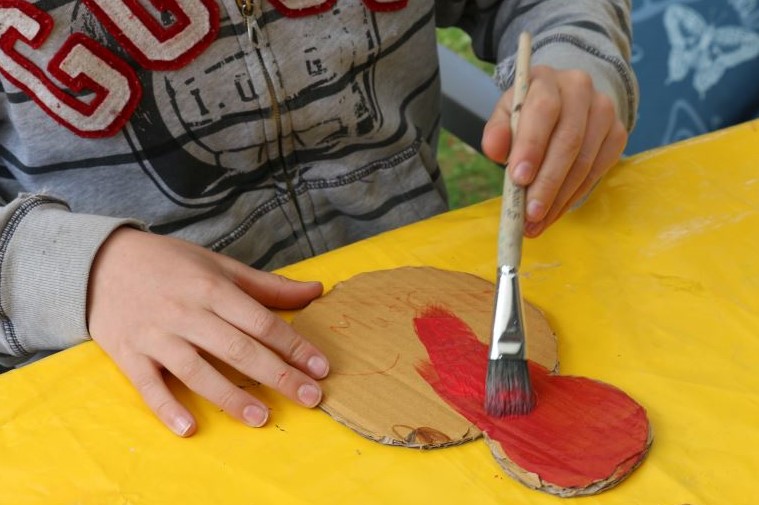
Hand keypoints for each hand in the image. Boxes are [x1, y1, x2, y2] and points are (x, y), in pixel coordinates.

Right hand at [87, 227, 328, 436]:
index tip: (321, 368)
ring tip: (261, 418)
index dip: (295, 346)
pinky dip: (167, 408)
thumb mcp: (219, 265)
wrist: (101, 262)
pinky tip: (190, 428)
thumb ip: (267, 285)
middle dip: (278, 376)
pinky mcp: (129, 354)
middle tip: (310, 398)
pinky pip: (149, 386)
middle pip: (238, 349)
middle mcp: (187, 313)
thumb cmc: (169, 264)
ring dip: (231, 397)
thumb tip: (317, 290)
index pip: (262, 322)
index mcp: (212, 288)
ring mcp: (156, 336)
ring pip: (198, 371)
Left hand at [481, 66, 627, 236]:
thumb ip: (497, 131)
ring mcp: (604, 111)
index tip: (518, 179)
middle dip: (547, 183)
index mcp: (547, 80)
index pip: (543, 110)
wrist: (564, 100)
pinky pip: (597, 171)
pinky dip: (573, 196)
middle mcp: (581, 90)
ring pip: (585, 161)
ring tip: (537, 222)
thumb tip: (494, 151)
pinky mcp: (618, 133)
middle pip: (568, 140)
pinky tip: (554, 212)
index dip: (531, 146)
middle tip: (529, 214)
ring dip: (559, 197)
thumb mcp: (507, 115)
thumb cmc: (528, 113)